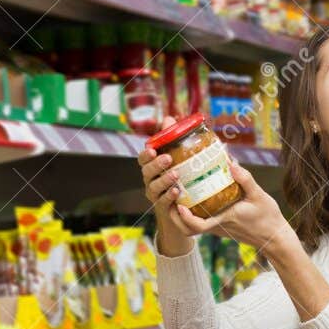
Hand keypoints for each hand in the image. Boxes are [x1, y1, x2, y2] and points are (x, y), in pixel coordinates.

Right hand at [139, 120, 194, 256]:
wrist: (184, 210)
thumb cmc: (181, 178)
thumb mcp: (179, 158)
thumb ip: (172, 139)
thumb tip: (169, 118)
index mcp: (152, 167)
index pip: (143, 158)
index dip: (145, 154)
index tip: (152, 149)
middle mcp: (150, 180)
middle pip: (146, 172)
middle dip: (155, 164)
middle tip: (167, 158)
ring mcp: (155, 195)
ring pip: (153, 187)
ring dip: (163, 180)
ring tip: (176, 174)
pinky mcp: (163, 209)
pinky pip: (162, 202)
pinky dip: (168, 196)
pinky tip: (177, 190)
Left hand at [173, 159, 291, 250]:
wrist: (274, 237)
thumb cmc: (268, 218)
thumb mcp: (259, 196)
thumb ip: (245, 179)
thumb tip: (230, 161)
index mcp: (224, 221)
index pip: (198, 226)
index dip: (185, 218)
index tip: (179, 205)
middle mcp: (217, 227)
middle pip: (188, 229)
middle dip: (175, 216)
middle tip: (170, 196)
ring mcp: (218, 229)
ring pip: (192, 227)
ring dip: (181, 216)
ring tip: (177, 196)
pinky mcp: (220, 227)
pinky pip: (200, 222)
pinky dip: (192, 213)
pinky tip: (193, 196)